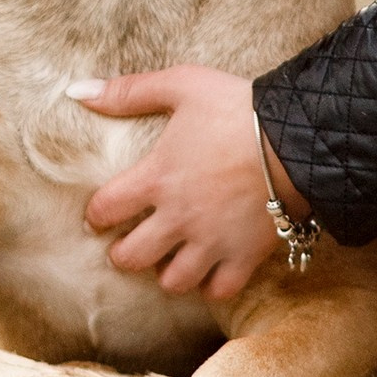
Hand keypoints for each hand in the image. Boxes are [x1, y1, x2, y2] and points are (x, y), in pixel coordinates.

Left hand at [75, 67, 309, 301]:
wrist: (298, 136)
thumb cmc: (238, 108)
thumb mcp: (182, 85)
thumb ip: (129, 91)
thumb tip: (78, 91)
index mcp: (156, 178)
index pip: (105, 210)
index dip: (97, 214)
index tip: (101, 214)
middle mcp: (178, 217)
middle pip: (131, 257)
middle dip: (124, 254)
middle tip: (130, 244)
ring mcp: (212, 241)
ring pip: (172, 281)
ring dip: (166, 273)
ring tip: (170, 259)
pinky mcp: (245, 255)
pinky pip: (219, 291)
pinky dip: (212, 286)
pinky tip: (211, 270)